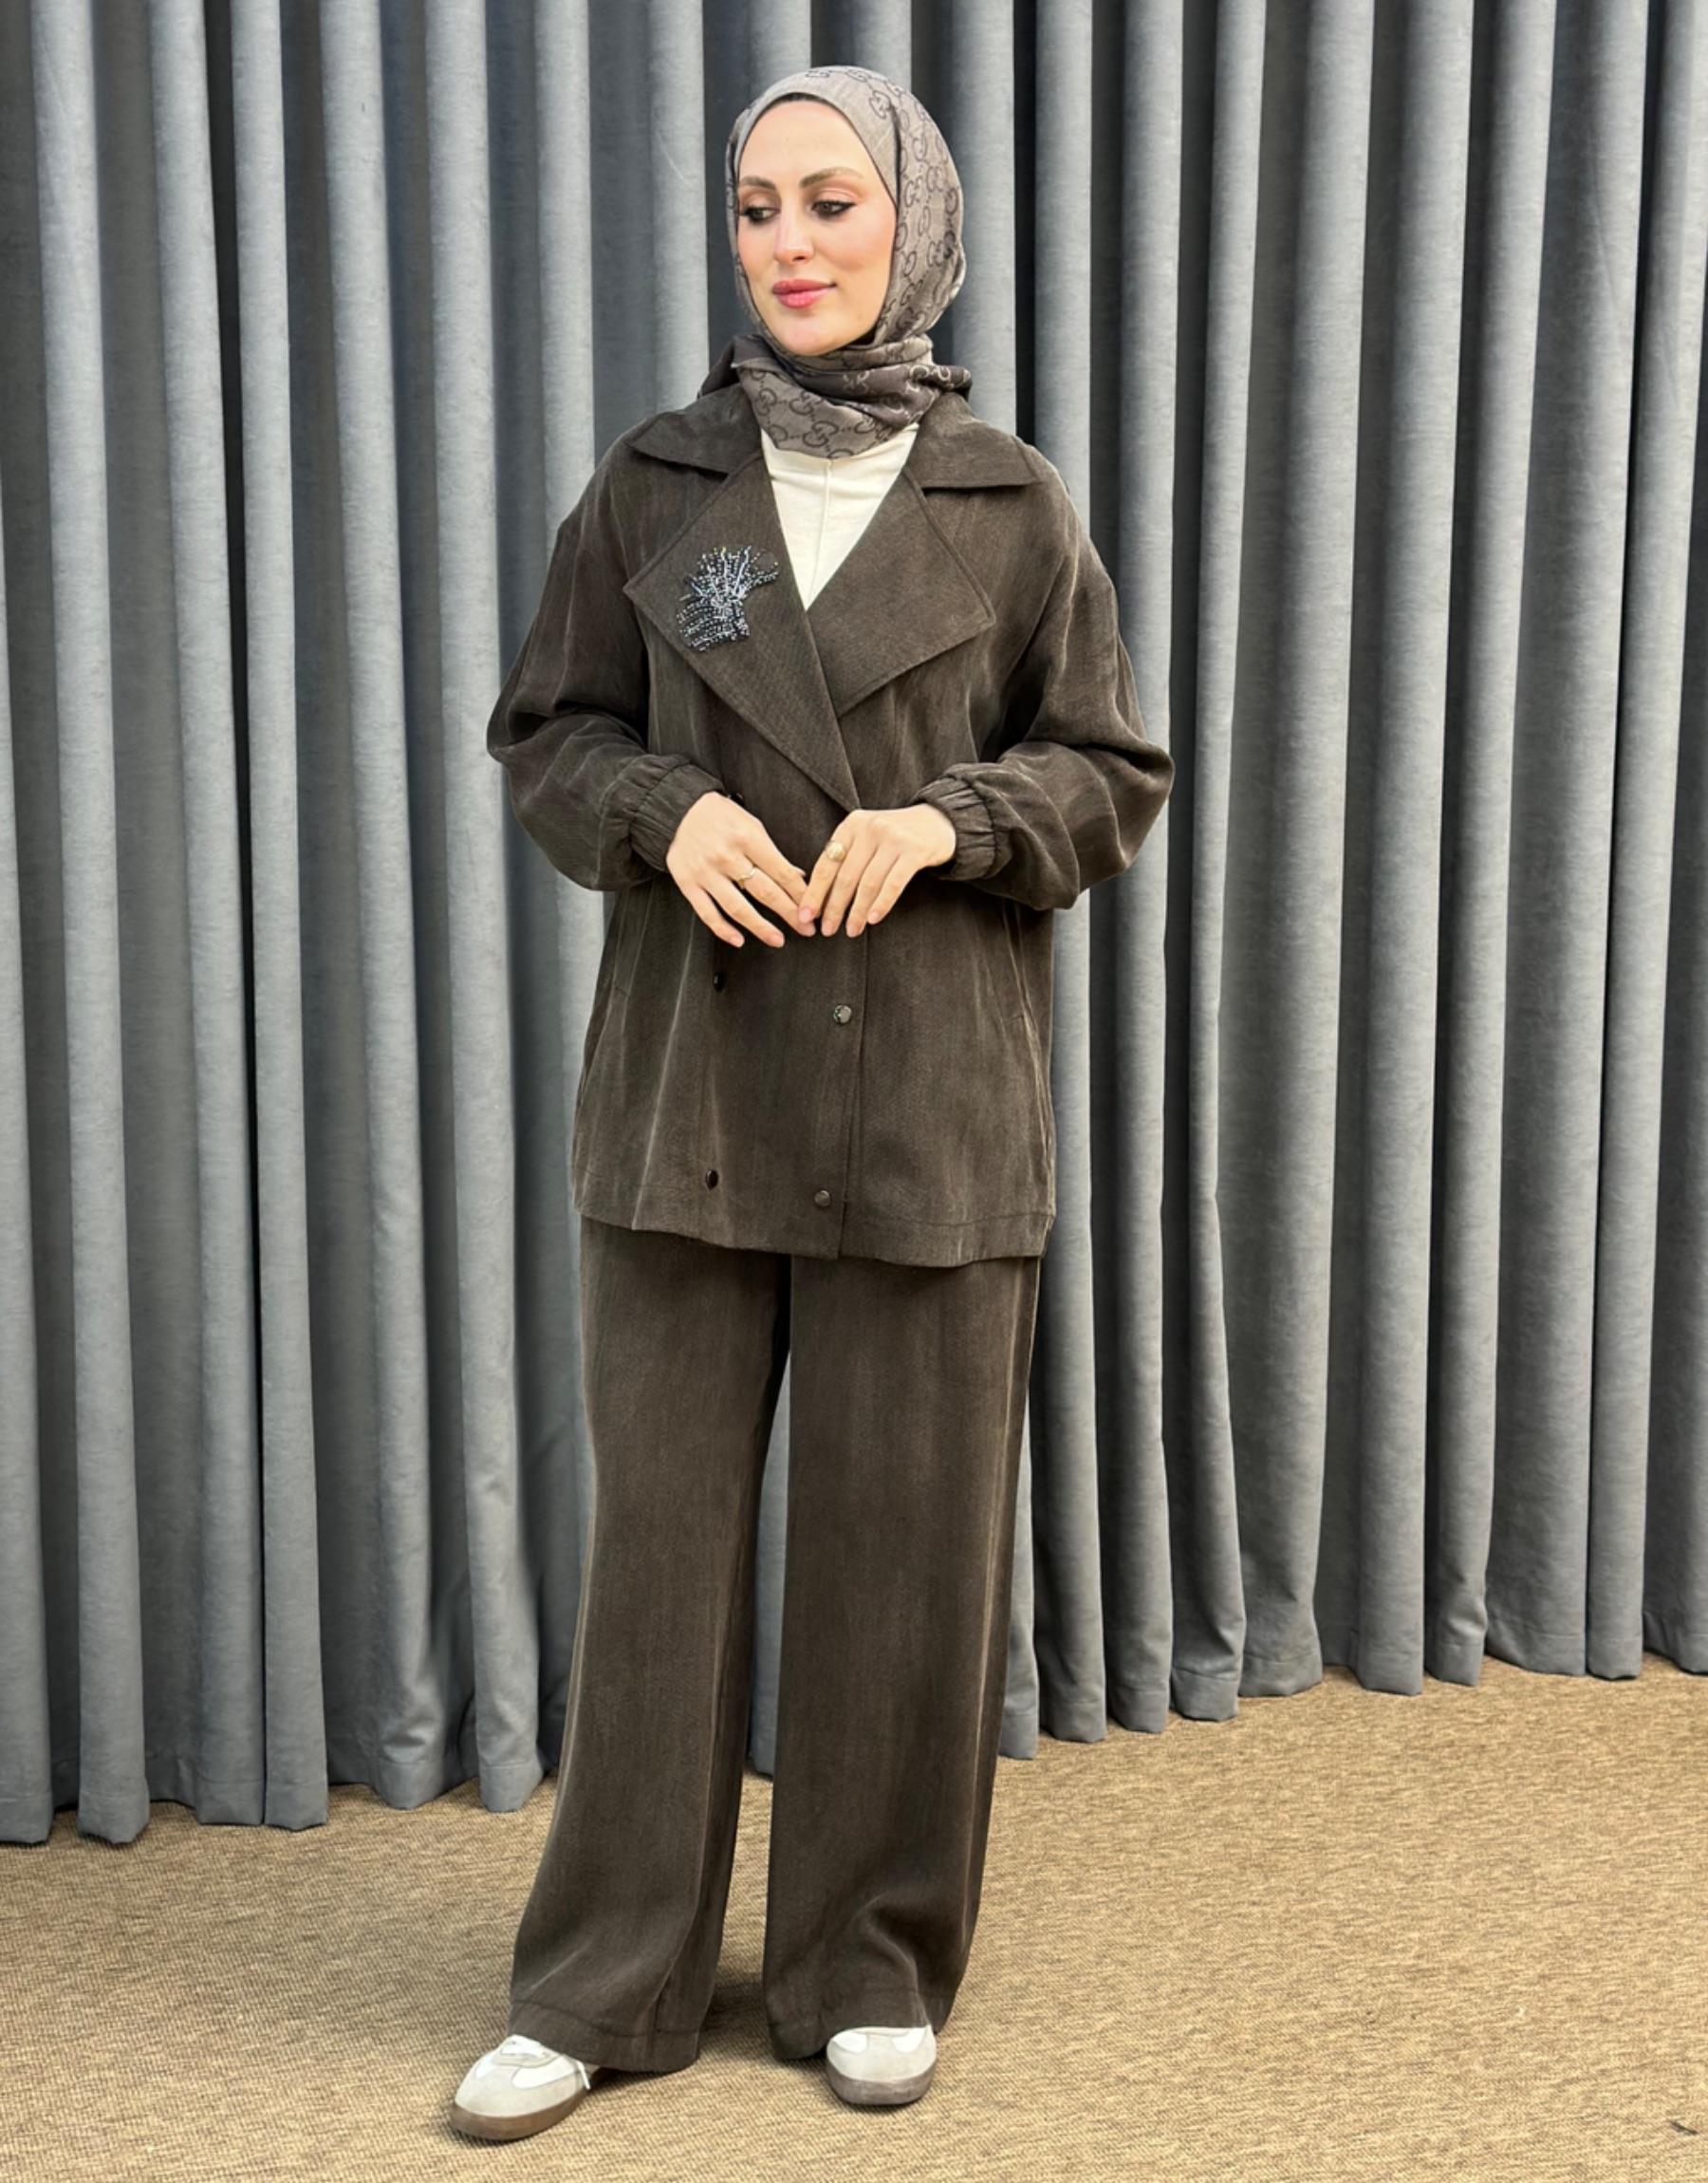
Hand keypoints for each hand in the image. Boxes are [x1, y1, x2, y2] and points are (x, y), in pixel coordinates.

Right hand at [665, 792, 809, 949]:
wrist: (679, 810)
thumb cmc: (720, 816)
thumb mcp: (751, 824)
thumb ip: (772, 852)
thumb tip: (797, 877)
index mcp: (747, 837)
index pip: (781, 872)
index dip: (800, 894)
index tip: (813, 909)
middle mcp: (727, 856)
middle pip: (764, 892)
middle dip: (789, 913)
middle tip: (806, 929)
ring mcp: (706, 871)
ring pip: (738, 907)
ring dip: (761, 927)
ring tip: (778, 939)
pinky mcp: (688, 883)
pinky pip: (708, 912)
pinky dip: (724, 929)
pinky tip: (739, 940)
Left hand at [800, 804, 957, 936]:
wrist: (937, 822)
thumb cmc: (894, 836)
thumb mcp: (866, 837)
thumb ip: (845, 857)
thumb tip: (819, 897)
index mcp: (852, 825)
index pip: (827, 864)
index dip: (815, 892)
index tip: (806, 915)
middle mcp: (870, 828)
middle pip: (846, 876)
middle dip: (834, 907)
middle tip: (828, 930)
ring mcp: (893, 839)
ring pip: (868, 883)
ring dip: (858, 911)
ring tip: (852, 930)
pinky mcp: (914, 851)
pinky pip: (894, 883)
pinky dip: (882, 903)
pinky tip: (873, 919)